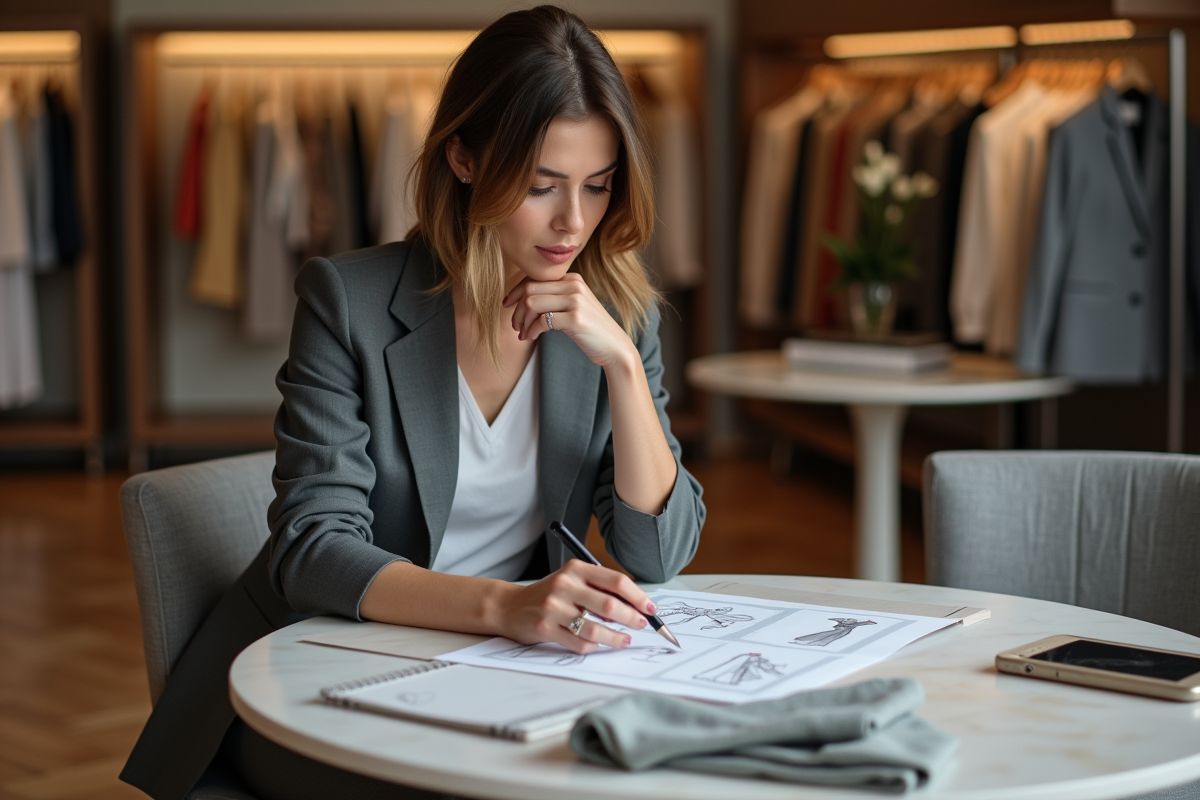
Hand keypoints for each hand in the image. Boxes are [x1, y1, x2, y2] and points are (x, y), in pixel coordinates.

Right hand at [492, 560, 657, 653]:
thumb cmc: (550, 595)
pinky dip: (593, 646)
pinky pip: (578, 642)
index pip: (615, 580)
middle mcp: (564, 585)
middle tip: (642, 625)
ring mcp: (553, 607)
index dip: (638, 596)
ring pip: (594, 627)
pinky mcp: (544, 628)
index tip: (651, 609)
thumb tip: (635, 606)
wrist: (510, 606)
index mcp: (576, 569)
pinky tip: (599, 645)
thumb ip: (599, 589)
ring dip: (615, 637)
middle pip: (608, 604)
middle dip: (631, 618)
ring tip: (625, 640)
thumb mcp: (573, 581)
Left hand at [503, 274, 635, 369]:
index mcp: (572, 279)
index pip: (534, 278)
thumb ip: (554, 298)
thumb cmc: (590, 329)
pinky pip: (542, 321)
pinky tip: (532, 338)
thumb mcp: (573, 307)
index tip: (506, 305)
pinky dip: (532, 330)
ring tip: (523, 334)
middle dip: (516, 310)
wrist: (614, 347)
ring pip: (532, 303)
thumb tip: (522, 299)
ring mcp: (575, 300)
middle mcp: (573, 285)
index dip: (515, 292)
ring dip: (522, 321)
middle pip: (530, 290)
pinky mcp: (575, 318)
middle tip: (515, 326)